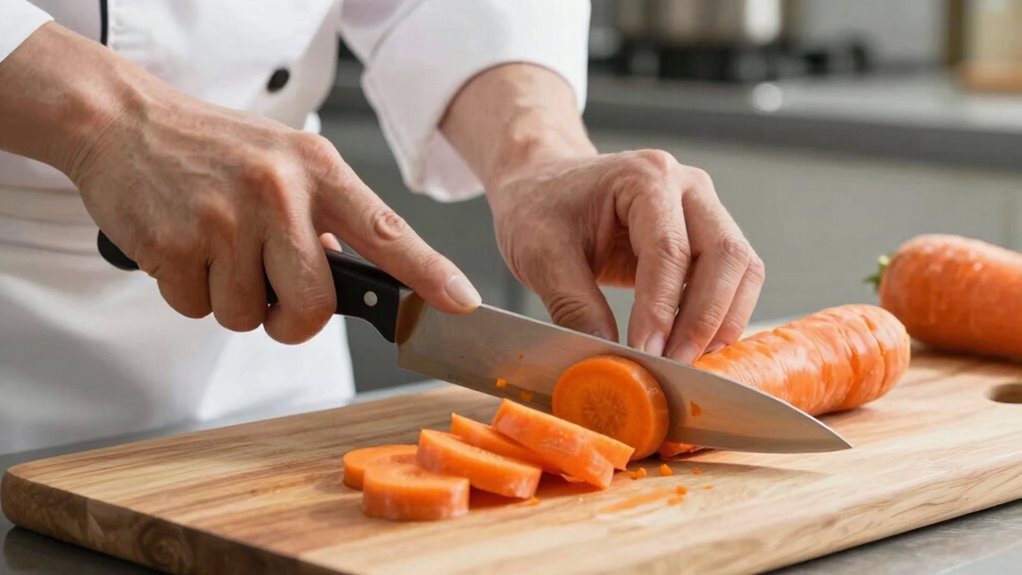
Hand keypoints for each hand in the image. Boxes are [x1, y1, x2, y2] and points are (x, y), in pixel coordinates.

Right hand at [0, 24, 480, 343]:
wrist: (124, 122)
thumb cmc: (214, 150)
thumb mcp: (285, 162)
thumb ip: (325, 215)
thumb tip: (352, 275)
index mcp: (317, 170)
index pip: (386, 231)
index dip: (429, 273)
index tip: (461, 302)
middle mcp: (278, 191)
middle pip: (314, 304)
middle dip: (293, 319)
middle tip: (271, 294)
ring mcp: (225, 218)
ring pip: (249, 315)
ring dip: (234, 301)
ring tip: (217, 249)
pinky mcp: (176, 243)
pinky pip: (197, 309)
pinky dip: (190, 293)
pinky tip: (184, 249)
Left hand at [487, 150, 763, 362]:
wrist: (543, 187)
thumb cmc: (539, 210)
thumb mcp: (542, 257)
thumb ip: (575, 309)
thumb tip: (609, 364)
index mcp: (643, 177)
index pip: (669, 249)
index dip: (662, 309)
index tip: (647, 354)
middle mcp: (686, 186)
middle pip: (725, 255)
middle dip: (703, 319)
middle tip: (675, 365)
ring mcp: (703, 208)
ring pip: (742, 268)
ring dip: (721, 321)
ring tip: (687, 360)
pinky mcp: (706, 235)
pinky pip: (734, 278)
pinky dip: (720, 316)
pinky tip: (691, 345)